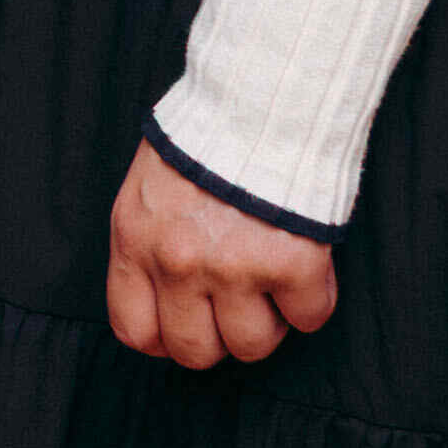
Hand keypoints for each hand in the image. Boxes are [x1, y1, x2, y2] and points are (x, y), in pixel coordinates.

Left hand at [102, 137, 339, 369]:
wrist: (261, 96)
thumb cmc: (206, 136)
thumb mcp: (148, 187)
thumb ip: (151, 242)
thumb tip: (163, 298)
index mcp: (136, 241)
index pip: (135, 330)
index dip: (167, 337)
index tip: (191, 322)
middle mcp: (179, 263)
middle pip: (195, 351)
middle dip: (220, 335)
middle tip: (238, 303)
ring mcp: (235, 267)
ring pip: (253, 345)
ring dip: (269, 320)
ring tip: (272, 281)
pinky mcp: (291, 264)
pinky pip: (309, 317)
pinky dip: (313, 299)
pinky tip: (306, 266)